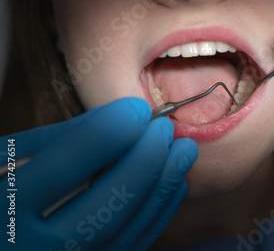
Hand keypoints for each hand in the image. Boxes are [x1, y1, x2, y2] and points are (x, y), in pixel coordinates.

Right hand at [0, 98, 197, 250]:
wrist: (5, 237)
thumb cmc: (3, 194)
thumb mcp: (7, 159)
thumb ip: (57, 141)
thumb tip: (117, 121)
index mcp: (4, 211)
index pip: (63, 168)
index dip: (106, 134)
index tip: (136, 109)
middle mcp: (34, 250)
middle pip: (105, 206)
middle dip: (144, 162)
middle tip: (163, 129)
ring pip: (125, 232)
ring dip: (162, 187)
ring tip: (183, 151)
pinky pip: (132, 246)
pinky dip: (158, 215)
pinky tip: (175, 184)